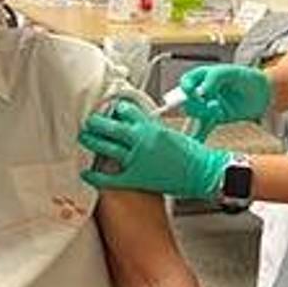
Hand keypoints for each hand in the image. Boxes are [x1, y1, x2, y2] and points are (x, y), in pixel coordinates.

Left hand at [78, 100, 230, 199]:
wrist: (203, 173)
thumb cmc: (193, 155)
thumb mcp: (172, 133)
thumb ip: (153, 128)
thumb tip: (142, 125)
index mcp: (151, 126)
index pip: (126, 110)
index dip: (115, 109)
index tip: (109, 109)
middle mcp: (141, 139)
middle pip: (110, 126)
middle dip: (96, 123)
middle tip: (89, 122)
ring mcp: (136, 158)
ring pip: (106, 147)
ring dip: (92, 141)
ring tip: (85, 138)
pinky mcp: (136, 177)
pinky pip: (110, 178)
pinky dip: (96, 176)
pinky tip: (87, 174)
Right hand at [180, 64, 272, 127]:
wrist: (264, 94)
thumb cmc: (248, 78)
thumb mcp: (232, 72)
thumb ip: (216, 77)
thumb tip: (203, 91)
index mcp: (203, 76)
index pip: (186, 82)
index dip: (187, 88)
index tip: (195, 93)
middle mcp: (201, 92)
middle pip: (188, 101)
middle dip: (198, 105)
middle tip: (214, 105)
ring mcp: (206, 106)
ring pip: (194, 116)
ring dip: (202, 117)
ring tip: (219, 113)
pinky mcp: (214, 119)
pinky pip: (202, 128)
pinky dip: (198, 136)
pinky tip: (196, 142)